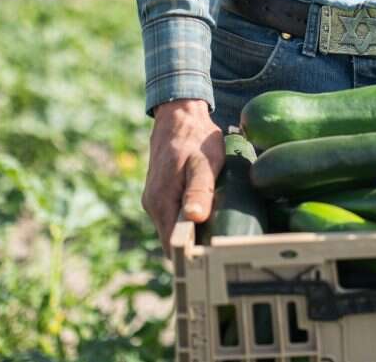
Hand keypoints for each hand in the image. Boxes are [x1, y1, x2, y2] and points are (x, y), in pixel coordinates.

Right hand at [142, 99, 224, 252]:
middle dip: (194, 248)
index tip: (214, 259)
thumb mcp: (204, 162)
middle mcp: (153, 205)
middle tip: (222, 249)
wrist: (179, 116)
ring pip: (173, 229)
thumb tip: (195, 218)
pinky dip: (188, 221)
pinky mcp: (160, 194)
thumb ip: (199, 190)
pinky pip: (173, 217)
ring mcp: (154, 200)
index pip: (173, 245)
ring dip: (192, 234)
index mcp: (161, 201)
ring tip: (217, 234)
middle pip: (173, 241)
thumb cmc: (195, 138)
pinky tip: (207, 216)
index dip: (192, 256)